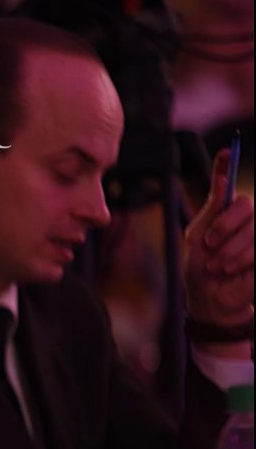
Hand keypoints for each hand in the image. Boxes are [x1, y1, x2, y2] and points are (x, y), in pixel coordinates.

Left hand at [182, 148, 253, 352]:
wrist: (210, 298)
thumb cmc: (202, 267)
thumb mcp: (198, 236)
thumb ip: (212, 209)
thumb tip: (223, 177)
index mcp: (227, 212)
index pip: (230, 184)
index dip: (226, 164)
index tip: (225, 151)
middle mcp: (248, 219)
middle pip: (246, 204)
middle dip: (224, 226)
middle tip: (210, 245)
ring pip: (253, 226)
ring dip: (229, 248)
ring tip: (217, 265)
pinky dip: (241, 258)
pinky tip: (231, 269)